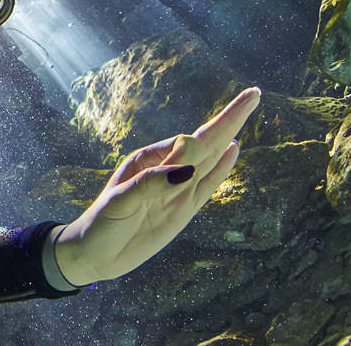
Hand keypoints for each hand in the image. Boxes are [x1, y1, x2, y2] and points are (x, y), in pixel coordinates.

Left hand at [53, 86, 261, 284]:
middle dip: (229, 118)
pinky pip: (208, 184)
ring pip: (212, 157)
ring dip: (230, 133)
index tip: (184, 175)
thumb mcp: (121, 200)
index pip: (182, 145)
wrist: (97, 255)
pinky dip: (223, 167)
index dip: (195, 149)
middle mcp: (166, 169)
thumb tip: (189, 171)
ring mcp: (178, 188)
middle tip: (253, 94)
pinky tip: (234, 148)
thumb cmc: (102, 223)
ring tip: (248, 108)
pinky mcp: (185, 210)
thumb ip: (152, 184)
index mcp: (147, 160)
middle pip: (205, 141)